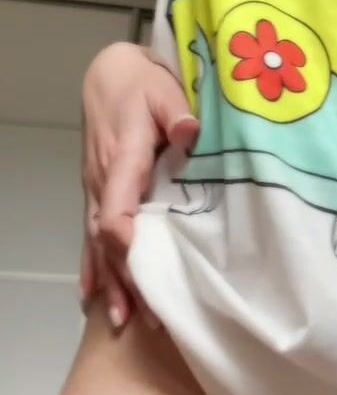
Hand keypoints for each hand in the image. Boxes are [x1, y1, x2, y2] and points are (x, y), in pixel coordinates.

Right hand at [80, 42, 198, 332]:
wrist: (108, 74)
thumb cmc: (141, 82)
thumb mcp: (164, 89)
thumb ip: (177, 112)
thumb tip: (190, 133)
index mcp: (122, 159)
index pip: (115, 210)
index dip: (126, 242)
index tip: (145, 270)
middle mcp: (103, 180)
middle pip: (106, 238)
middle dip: (127, 277)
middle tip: (151, 317)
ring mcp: (96, 187)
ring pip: (96, 241)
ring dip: (111, 280)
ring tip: (124, 320)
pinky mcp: (97, 189)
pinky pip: (89, 233)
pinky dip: (92, 265)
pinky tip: (93, 294)